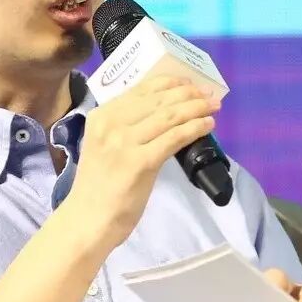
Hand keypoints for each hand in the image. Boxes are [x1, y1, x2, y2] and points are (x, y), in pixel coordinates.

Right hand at [67, 74, 220, 248]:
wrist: (88, 219)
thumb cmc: (98, 186)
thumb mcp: (104, 144)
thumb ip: (124, 126)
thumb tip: (161, 112)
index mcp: (101, 116)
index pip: (141, 89)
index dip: (170, 83)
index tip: (189, 84)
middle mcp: (111, 124)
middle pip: (159, 100)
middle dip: (188, 94)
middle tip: (208, 95)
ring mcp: (125, 142)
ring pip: (169, 116)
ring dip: (196, 108)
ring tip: (212, 107)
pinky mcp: (141, 162)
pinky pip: (175, 138)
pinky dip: (194, 128)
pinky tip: (207, 125)